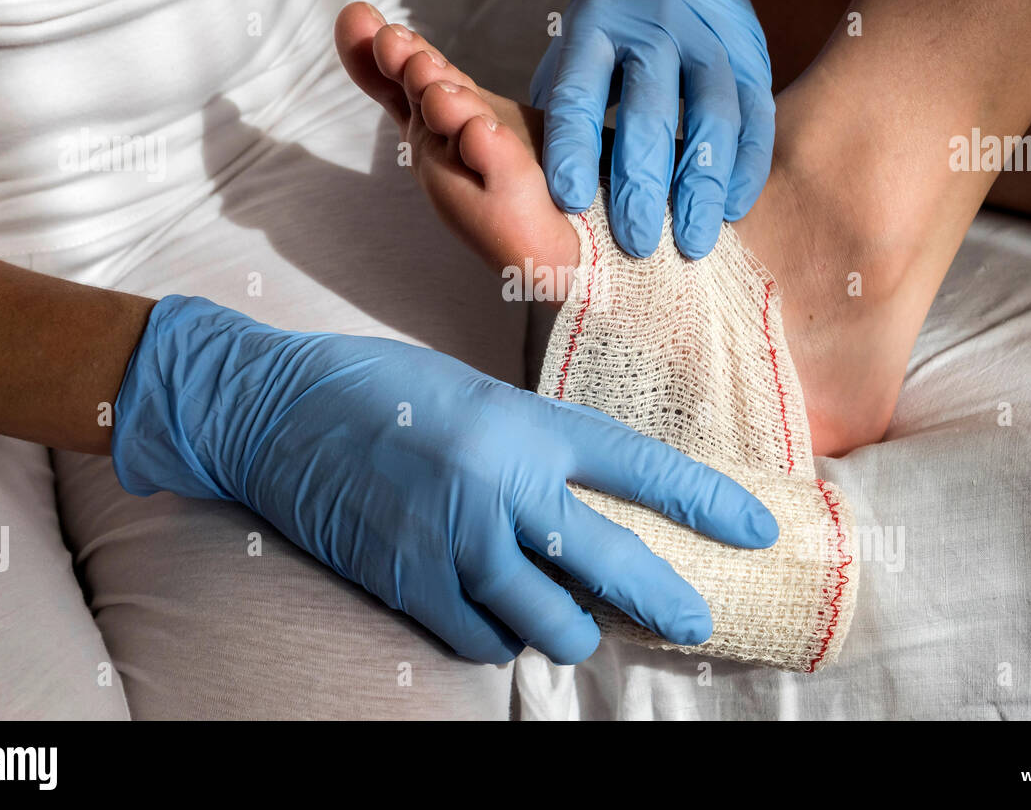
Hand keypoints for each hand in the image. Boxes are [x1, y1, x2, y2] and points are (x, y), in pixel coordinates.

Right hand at [111, 295, 777, 663]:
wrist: (274, 410)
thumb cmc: (377, 391)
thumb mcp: (474, 397)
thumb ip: (532, 450)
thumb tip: (583, 509)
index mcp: (523, 424)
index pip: (637, 466)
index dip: (704, 500)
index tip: (757, 527)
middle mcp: (500, 482)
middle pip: (608, 561)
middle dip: (663, 600)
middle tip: (695, 621)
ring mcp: (454, 539)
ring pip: (549, 622)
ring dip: (570, 630)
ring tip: (573, 622)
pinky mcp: (409, 583)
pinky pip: (482, 639)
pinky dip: (497, 638)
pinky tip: (494, 619)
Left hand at [532, 0, 774, 259]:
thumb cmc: (606, 30)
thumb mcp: (570, 48)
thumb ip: (560, 108)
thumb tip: (544, 191)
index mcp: (594, 26)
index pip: (578, 92)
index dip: (573, 149)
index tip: (569, 202)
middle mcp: (653, 27)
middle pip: (648, 109)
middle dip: (641, 182)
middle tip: (635, 243)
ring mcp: (708, 38)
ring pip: (711, 114)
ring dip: (702, 185)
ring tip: (693, 242)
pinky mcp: (751, 54)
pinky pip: (756, 115)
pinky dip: (746, 167)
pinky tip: (731, 209)